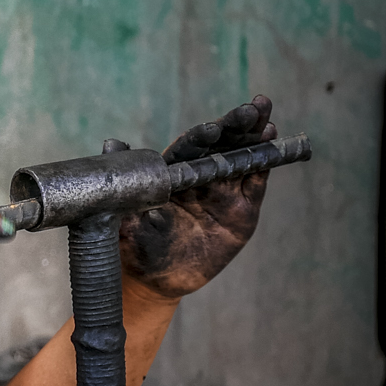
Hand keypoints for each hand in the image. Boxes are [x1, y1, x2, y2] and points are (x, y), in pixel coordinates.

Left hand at [119, 95, 275, 300]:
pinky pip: (254, 182)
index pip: (188, 148)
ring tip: (268, 116)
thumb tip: (112, 144)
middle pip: (220, 144)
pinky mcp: (241, 209)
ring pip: (240, 157)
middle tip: (255, 106)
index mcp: (172, 173)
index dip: (201, 137)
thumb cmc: (135, 246)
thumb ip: (125, 183)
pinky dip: (264, 163)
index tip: (212, 128)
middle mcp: (198, 175)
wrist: (157, 279)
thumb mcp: (122, 216)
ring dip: (254, 135)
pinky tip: (273, 143)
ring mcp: (222, 190)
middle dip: (236, 124)